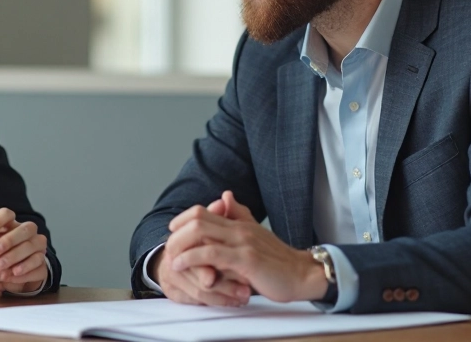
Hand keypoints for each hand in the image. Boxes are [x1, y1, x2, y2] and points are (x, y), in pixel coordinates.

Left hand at [0, 194, 47, 292]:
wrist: (9, 276)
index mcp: (11, 223)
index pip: (7, 214)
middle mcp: (27, 232)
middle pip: (24, 229)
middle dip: (9, 240)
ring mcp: (37, 247)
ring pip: (31, 246)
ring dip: (14, 256)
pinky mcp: (42, 263)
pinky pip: (38, 263)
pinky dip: (24, 269)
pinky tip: (12, 275)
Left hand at [166, 191, 327, 303]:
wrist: (303, 275)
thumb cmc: (278, 260)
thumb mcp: (256, 234)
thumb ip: (240, 215)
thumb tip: (226, 195)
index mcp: (239, 222)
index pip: (202, 211)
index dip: (182, 220)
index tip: (173, 233)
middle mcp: (238, 228)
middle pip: (196, 218)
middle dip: (176, 232)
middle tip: (168, 246)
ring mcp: (242, 242)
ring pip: (200, 232)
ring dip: (179, 245)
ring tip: (171, 258)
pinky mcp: (245, 259)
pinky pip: (211, 254)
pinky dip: (191, 258)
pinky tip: (181, 265)